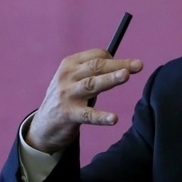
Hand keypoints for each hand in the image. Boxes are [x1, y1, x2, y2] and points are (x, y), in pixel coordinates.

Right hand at [26, 49, 143, 154]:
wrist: (43, 125)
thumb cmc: (65, 98)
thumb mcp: (72, 79)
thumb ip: (91, 71)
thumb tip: (121, 64)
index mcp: (69, 64)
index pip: (96, 55)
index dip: (113, 59)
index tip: (126, 66)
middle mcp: (67, 77)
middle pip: (96, 67)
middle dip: (119, 64)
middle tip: (138, 65)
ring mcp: (67, 95)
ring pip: (92, 84)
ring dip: (110, 79)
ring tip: (126, 75)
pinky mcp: (69, 115)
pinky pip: (88, 115)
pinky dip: (101, 117)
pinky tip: (113, 119)